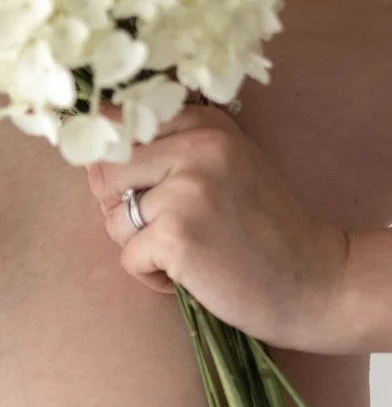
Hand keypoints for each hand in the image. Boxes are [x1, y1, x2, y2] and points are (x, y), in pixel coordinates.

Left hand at [85, 101, 350, 351]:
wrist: (318, 281)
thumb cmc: (260, 229)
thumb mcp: (222, 169)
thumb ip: (166, 153)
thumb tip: (89, 158)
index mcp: (205, 125)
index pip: (121, 125)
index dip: (114, 163)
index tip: (137, 187)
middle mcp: (197, 147)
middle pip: (106, 171)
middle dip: (119, 208)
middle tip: (165, 230)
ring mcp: (186, 189)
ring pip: (113, 217)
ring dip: (140, 246)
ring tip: (189, 252)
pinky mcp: (177, 235)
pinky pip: (128, 257)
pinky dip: (151, 276)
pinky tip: (193, 275)